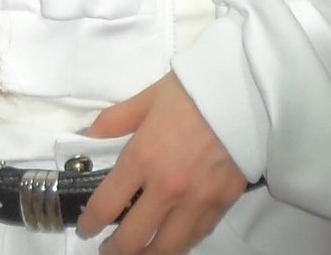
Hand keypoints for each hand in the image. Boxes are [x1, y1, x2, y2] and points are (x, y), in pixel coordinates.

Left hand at [76, 73, 245, 253]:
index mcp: (142, 158)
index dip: (89, 223)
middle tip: (109, 249)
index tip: (86, 228)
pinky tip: (172, 238)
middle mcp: (167, 188)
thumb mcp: (146, 98)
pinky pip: (197, 236)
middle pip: (133, 240)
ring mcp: (197, 201)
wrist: (244, 92)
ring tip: (139, 253)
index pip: (106, 205)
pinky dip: (181, 243)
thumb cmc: (191, 91)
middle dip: (114, 250)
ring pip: (167, 249)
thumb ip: (114, 121)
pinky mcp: (223, 204)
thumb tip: (87, 136)